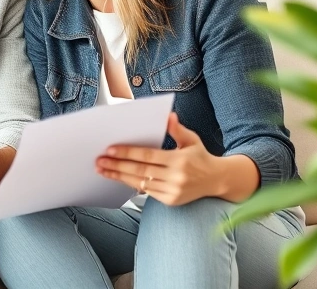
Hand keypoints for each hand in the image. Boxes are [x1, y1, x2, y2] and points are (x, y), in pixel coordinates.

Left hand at [95, 113, 221, 205]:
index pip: (147, 156)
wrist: (217, 180)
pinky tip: (119, 178)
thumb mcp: (191, 139)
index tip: (110, 149)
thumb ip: (177, 129)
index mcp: (179, 160)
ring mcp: (173, 191)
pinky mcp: (171, 201)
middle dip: (117, 165)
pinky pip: (147, 192)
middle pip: (140, 170)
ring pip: (140, 183)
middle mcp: (176, 177)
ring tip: (103, 170)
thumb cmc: (200, 156)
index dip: (127, 153)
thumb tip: (168, 115)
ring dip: (119, 176)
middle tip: (99, 161)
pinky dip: (132, 184)